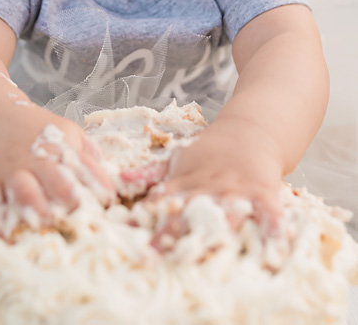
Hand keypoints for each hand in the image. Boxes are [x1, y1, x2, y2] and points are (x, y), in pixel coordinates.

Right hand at [0, 104, 113, 235]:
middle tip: (76, 210)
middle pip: (53, 176)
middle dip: (66, 193)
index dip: (97, 183)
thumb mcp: (68, 132)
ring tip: (40, 220)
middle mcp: (35, 159)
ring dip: (32, 204)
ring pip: (21, 188)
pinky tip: (4, 233)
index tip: (108, 199)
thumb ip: (90, 156)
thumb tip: (117, 183)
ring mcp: (10, 169)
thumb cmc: (37, 131)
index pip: (83, 165)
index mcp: (59, 148)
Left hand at [141, 116, 283, 248]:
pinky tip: (272, 258)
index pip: (161, 201)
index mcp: (184, 182)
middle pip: (188, 212)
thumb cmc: (209, 153)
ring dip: (215, 234)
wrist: (249, 134)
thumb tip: (120, 181)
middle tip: (157, 254)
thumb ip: (149, 174)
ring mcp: (236, 192)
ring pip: (224, 215)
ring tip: (205, 256)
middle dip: (172, 232)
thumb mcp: (176, 160)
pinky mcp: (264, 195)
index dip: (146, 217)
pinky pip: (269, 219)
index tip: (129, 234)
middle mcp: (207, 189)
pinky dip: (272, 236)